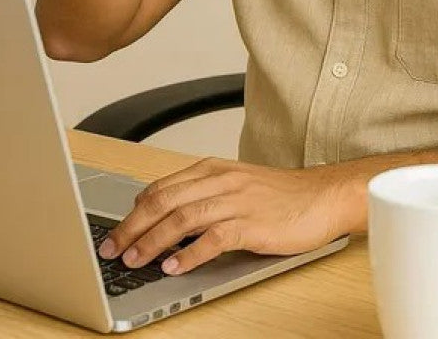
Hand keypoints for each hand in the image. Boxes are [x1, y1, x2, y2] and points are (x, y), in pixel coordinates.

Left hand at [97, 157, 347, 274]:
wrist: (324, 196)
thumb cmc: (282, 196)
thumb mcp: (236, 185)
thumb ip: (204, 196)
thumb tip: (166, 221)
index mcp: (214, 169)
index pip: (162, 187)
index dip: (134, 211)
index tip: (116, 231)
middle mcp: (222, 181)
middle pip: (165, 200)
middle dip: (133, 226)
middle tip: (113, 249)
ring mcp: (237, 201)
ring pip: (183, 217)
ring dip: (153, 241)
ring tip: (135, 260)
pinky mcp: (253, 224)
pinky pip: (214, 238)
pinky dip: (190, 254)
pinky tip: (175, 267)